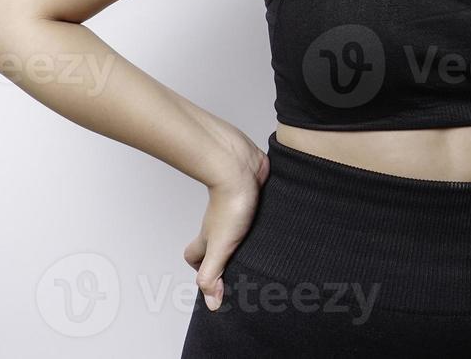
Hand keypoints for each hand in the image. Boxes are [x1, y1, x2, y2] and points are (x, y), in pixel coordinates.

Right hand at [183, 133, 269, 310]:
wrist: (241, 167)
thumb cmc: (230, 204)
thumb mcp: (220, 247)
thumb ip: (212, 275)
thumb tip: (212, 303)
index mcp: (208, 236)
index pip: (195, 256)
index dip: (200, 270)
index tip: (214, 283)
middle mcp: (219, 223)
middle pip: (214, 242)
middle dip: (225, 257)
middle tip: (243, 272)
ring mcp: (235, 208)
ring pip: (236, 228)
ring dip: (246, 240)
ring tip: (264, 255)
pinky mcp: (253, 196)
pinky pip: (254, 212)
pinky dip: (262, 220)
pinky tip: (276, 228)